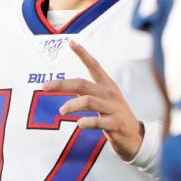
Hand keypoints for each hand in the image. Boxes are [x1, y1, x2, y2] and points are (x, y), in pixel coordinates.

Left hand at [43, 40, 143, 160]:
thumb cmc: (115, 117)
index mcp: (107, 86)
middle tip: (45, 86)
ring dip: (72, 105)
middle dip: (62, 84)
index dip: (83, 54)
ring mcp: (114, 108)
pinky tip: (80, 124)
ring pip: (88, 100)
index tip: (70, 42)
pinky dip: (88, 122)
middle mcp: (110, 94)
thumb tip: (67, 86)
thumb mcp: (104, 101)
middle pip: (83, 84)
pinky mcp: (116, 124)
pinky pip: (99, 121)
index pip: (94, 66)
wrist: (136, 139)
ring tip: (61, 111)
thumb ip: (88, 92)